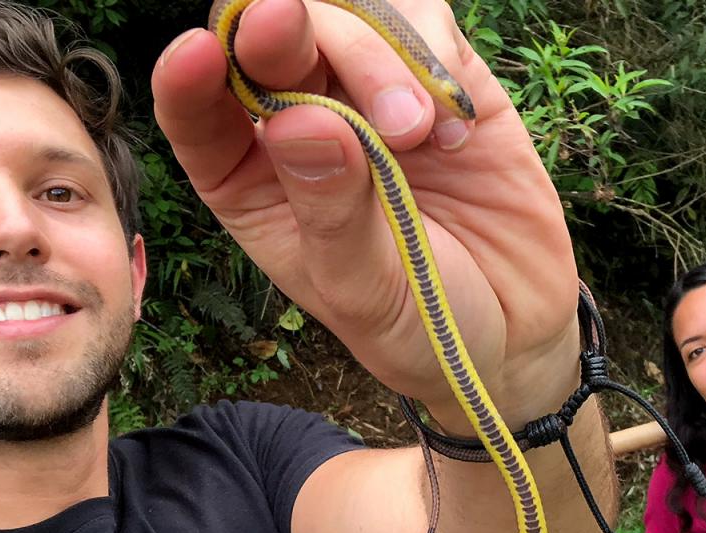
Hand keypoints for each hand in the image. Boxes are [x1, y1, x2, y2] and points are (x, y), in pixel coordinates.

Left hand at [150, 0, 578, 432]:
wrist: (517, 328)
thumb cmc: (420, 323)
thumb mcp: (365, 291)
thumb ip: (332, 211)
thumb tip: (299, 122)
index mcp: (251, 182)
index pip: (198, 116)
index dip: (188, 79)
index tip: (197, 56)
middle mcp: (299, 125)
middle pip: (267, 44)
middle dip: (276, 31)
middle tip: (286, 26)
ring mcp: (368, 93)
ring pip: (345, 19)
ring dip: (369, 57)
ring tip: (412, 134)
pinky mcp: (440, 77)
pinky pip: (423, 20)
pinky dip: (433, 60)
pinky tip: (454, 132)